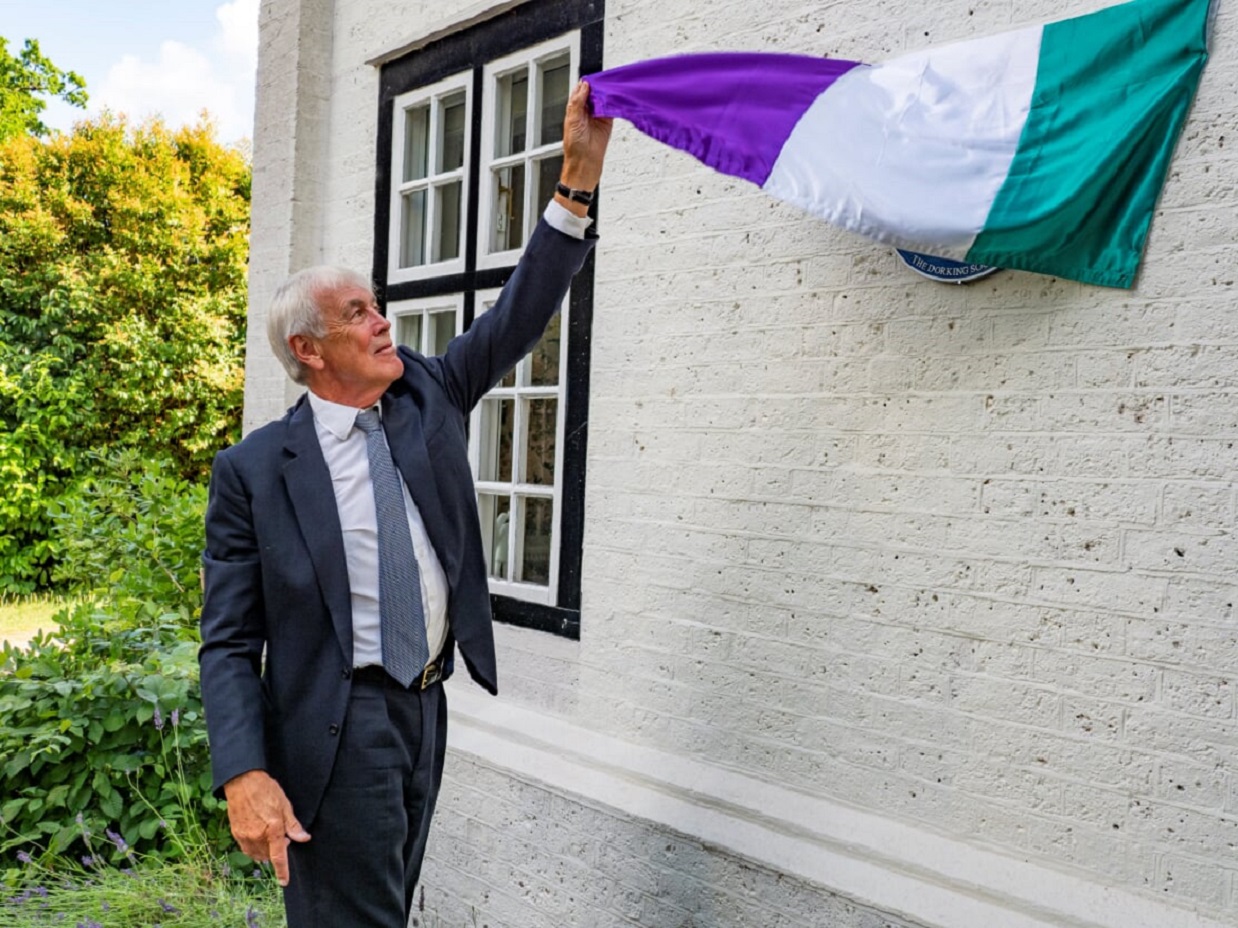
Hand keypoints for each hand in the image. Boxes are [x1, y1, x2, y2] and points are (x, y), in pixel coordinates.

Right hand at [223, 769, 310, 886]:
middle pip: (268, 855)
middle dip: (276, 851)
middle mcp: (256, 836)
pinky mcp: (236, 833)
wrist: (242, 781)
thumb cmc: (266, 790)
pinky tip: (259, 836)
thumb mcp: (285, 805)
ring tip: (270, 834)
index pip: (278, 856)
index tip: (284, 882)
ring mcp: (244, 836)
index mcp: (272, 829)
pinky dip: (254, 847)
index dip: (282, 870)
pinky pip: (246, 848)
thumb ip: (293, 825)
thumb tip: (303, 838)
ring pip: (257, 854)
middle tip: (282, 836)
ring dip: (265, 851)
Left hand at [558, 79, 612, 209]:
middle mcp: (586, 111)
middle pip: (594, 93)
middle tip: (606, 81)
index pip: (581, 90)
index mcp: (574, 109)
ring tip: (613, 89)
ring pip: (604, 100)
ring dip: (608, 95)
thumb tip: (583, 86)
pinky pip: (612, 110)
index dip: (587, 83)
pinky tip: (617, 100)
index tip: (594, 78)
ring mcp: (597, 117)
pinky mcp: (607, 123)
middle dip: (600, 87)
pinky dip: (615, 104)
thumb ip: (578, 102)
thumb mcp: (573, 121)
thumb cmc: (574, 147)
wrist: (585, 165)